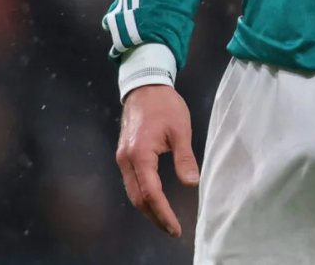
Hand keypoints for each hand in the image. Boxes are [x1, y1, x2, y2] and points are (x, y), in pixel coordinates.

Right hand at [117, 85, 199, 237]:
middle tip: (172, 229)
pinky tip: (155, 201)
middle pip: (138, 198)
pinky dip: (143, 196)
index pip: (151, 193)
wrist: (145, 85)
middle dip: (154, 216)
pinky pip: (131, 182)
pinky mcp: (124, 154)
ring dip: (148, 209)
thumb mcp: (181, 130)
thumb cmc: (165, 105)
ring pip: (132, 192)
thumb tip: (192, 184)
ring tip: (165, 220)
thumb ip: (184, 158)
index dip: (163, 213)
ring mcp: (122, 158)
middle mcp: (126, 160)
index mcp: (140, 155)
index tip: (176, 227)